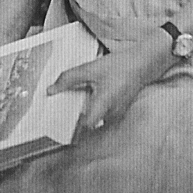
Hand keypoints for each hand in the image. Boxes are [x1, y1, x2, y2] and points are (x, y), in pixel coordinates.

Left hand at [49, 35, 172, 132]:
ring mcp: (116, 115)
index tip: (58, 126)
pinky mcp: (119, 111)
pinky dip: (95, 109)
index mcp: (103, 105)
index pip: (84, 127)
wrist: (142, 64)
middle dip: (76, 119)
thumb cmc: (119, 67)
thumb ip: (69, 78)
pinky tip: (91, 97)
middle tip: (62, 112)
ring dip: (86, 114)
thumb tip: (51, 90)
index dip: (71, 128)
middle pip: (89, 124)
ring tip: (75, 103)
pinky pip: (103, 115)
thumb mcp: (90, 69)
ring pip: (97, 120)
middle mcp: (111, 114)